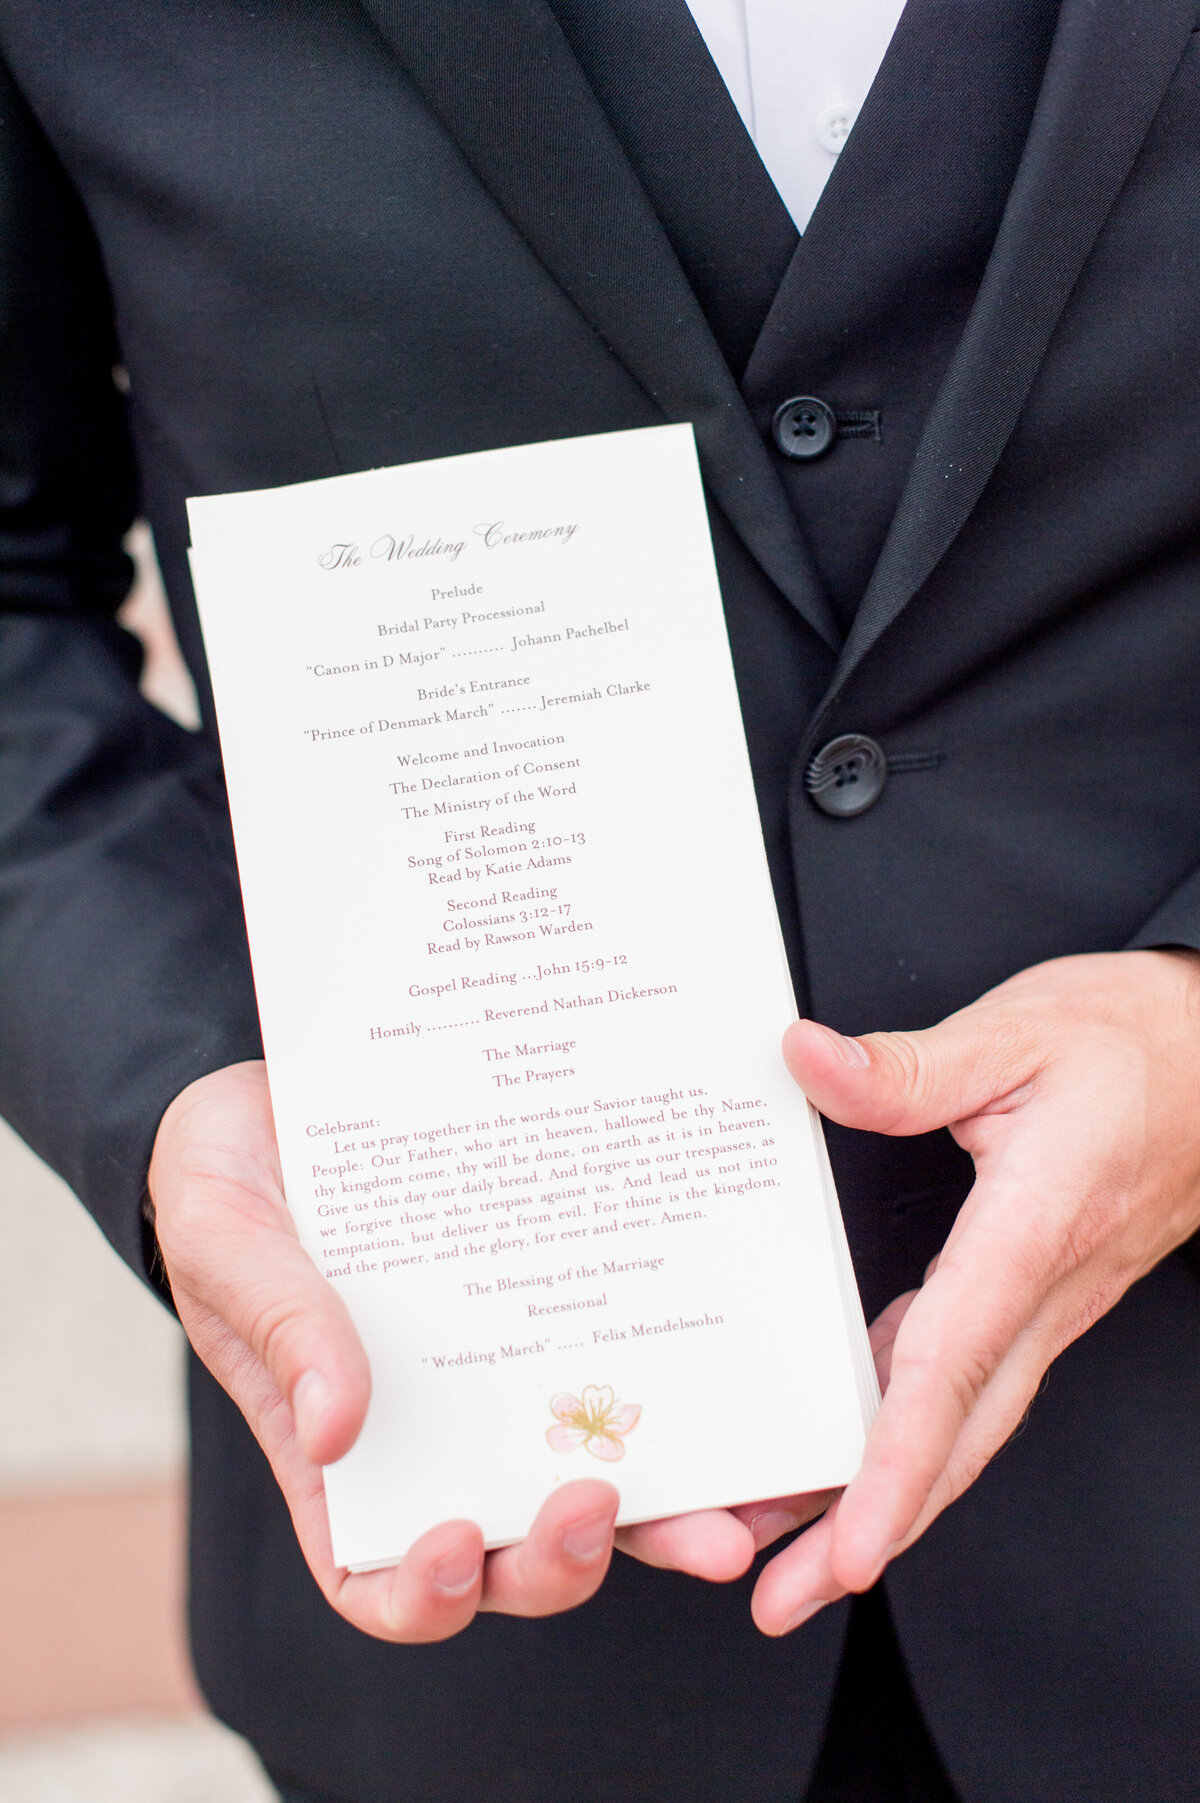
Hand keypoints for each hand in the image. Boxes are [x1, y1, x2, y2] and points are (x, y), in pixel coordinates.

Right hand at [147, 1061, 764, 1642]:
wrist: (280, 1097)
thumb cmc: (226, 1184)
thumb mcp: (229, 1237)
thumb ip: (280, 1322)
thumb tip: (335, 1432)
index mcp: (332, 1454)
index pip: (378, 1575)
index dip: (424, 1594)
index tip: (458, 1543)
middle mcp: (433, 1437)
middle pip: (506, 1553)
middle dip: (559, 1562)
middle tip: (596, 1509)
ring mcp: (502, 1379)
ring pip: (587, 1482)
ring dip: (657, 1518)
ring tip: (720, 1514)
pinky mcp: (552, 1306)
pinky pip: (617, 1366)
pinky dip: (673, 1396)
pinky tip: (722, 1377)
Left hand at [748, 948, 1199, 1634]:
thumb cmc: (1127, 1043)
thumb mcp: (1013, 1033)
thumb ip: (906, 1065)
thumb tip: (802, 1059)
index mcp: (1032, 1233)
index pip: (954, 1368)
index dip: (898, 1465)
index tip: (850, 1550)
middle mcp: (1043, 1292)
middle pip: (955, 1437)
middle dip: (869, 1528)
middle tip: (779, 1599)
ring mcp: (1046, 1303)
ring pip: (961, 1422)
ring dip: (879, 1492)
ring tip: (786, 1549)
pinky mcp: (1035, 1293)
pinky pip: (965, 1380)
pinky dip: (903, 1428)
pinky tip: (842, 1440)